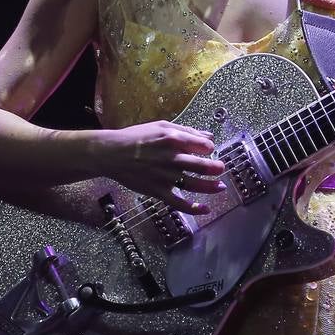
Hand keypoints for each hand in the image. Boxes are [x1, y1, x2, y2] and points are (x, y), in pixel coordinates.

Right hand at [88, 120, 225, 212]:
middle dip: (216, 168)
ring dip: (211, 187)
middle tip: (222, 168)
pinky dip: (194, 208)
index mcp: (174, 140)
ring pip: (194, 185)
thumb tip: (208, 136)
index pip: (203, 145)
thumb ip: (186, 130)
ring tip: (220, 187)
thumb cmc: (136, 137)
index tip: (209, 150)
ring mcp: (165, 177)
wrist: (113, 153)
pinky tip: (205, 209)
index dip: (209, 148)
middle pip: (202, 166)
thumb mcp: (161, 125)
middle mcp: (172, 159)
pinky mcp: (158, 191)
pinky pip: (179, 203)